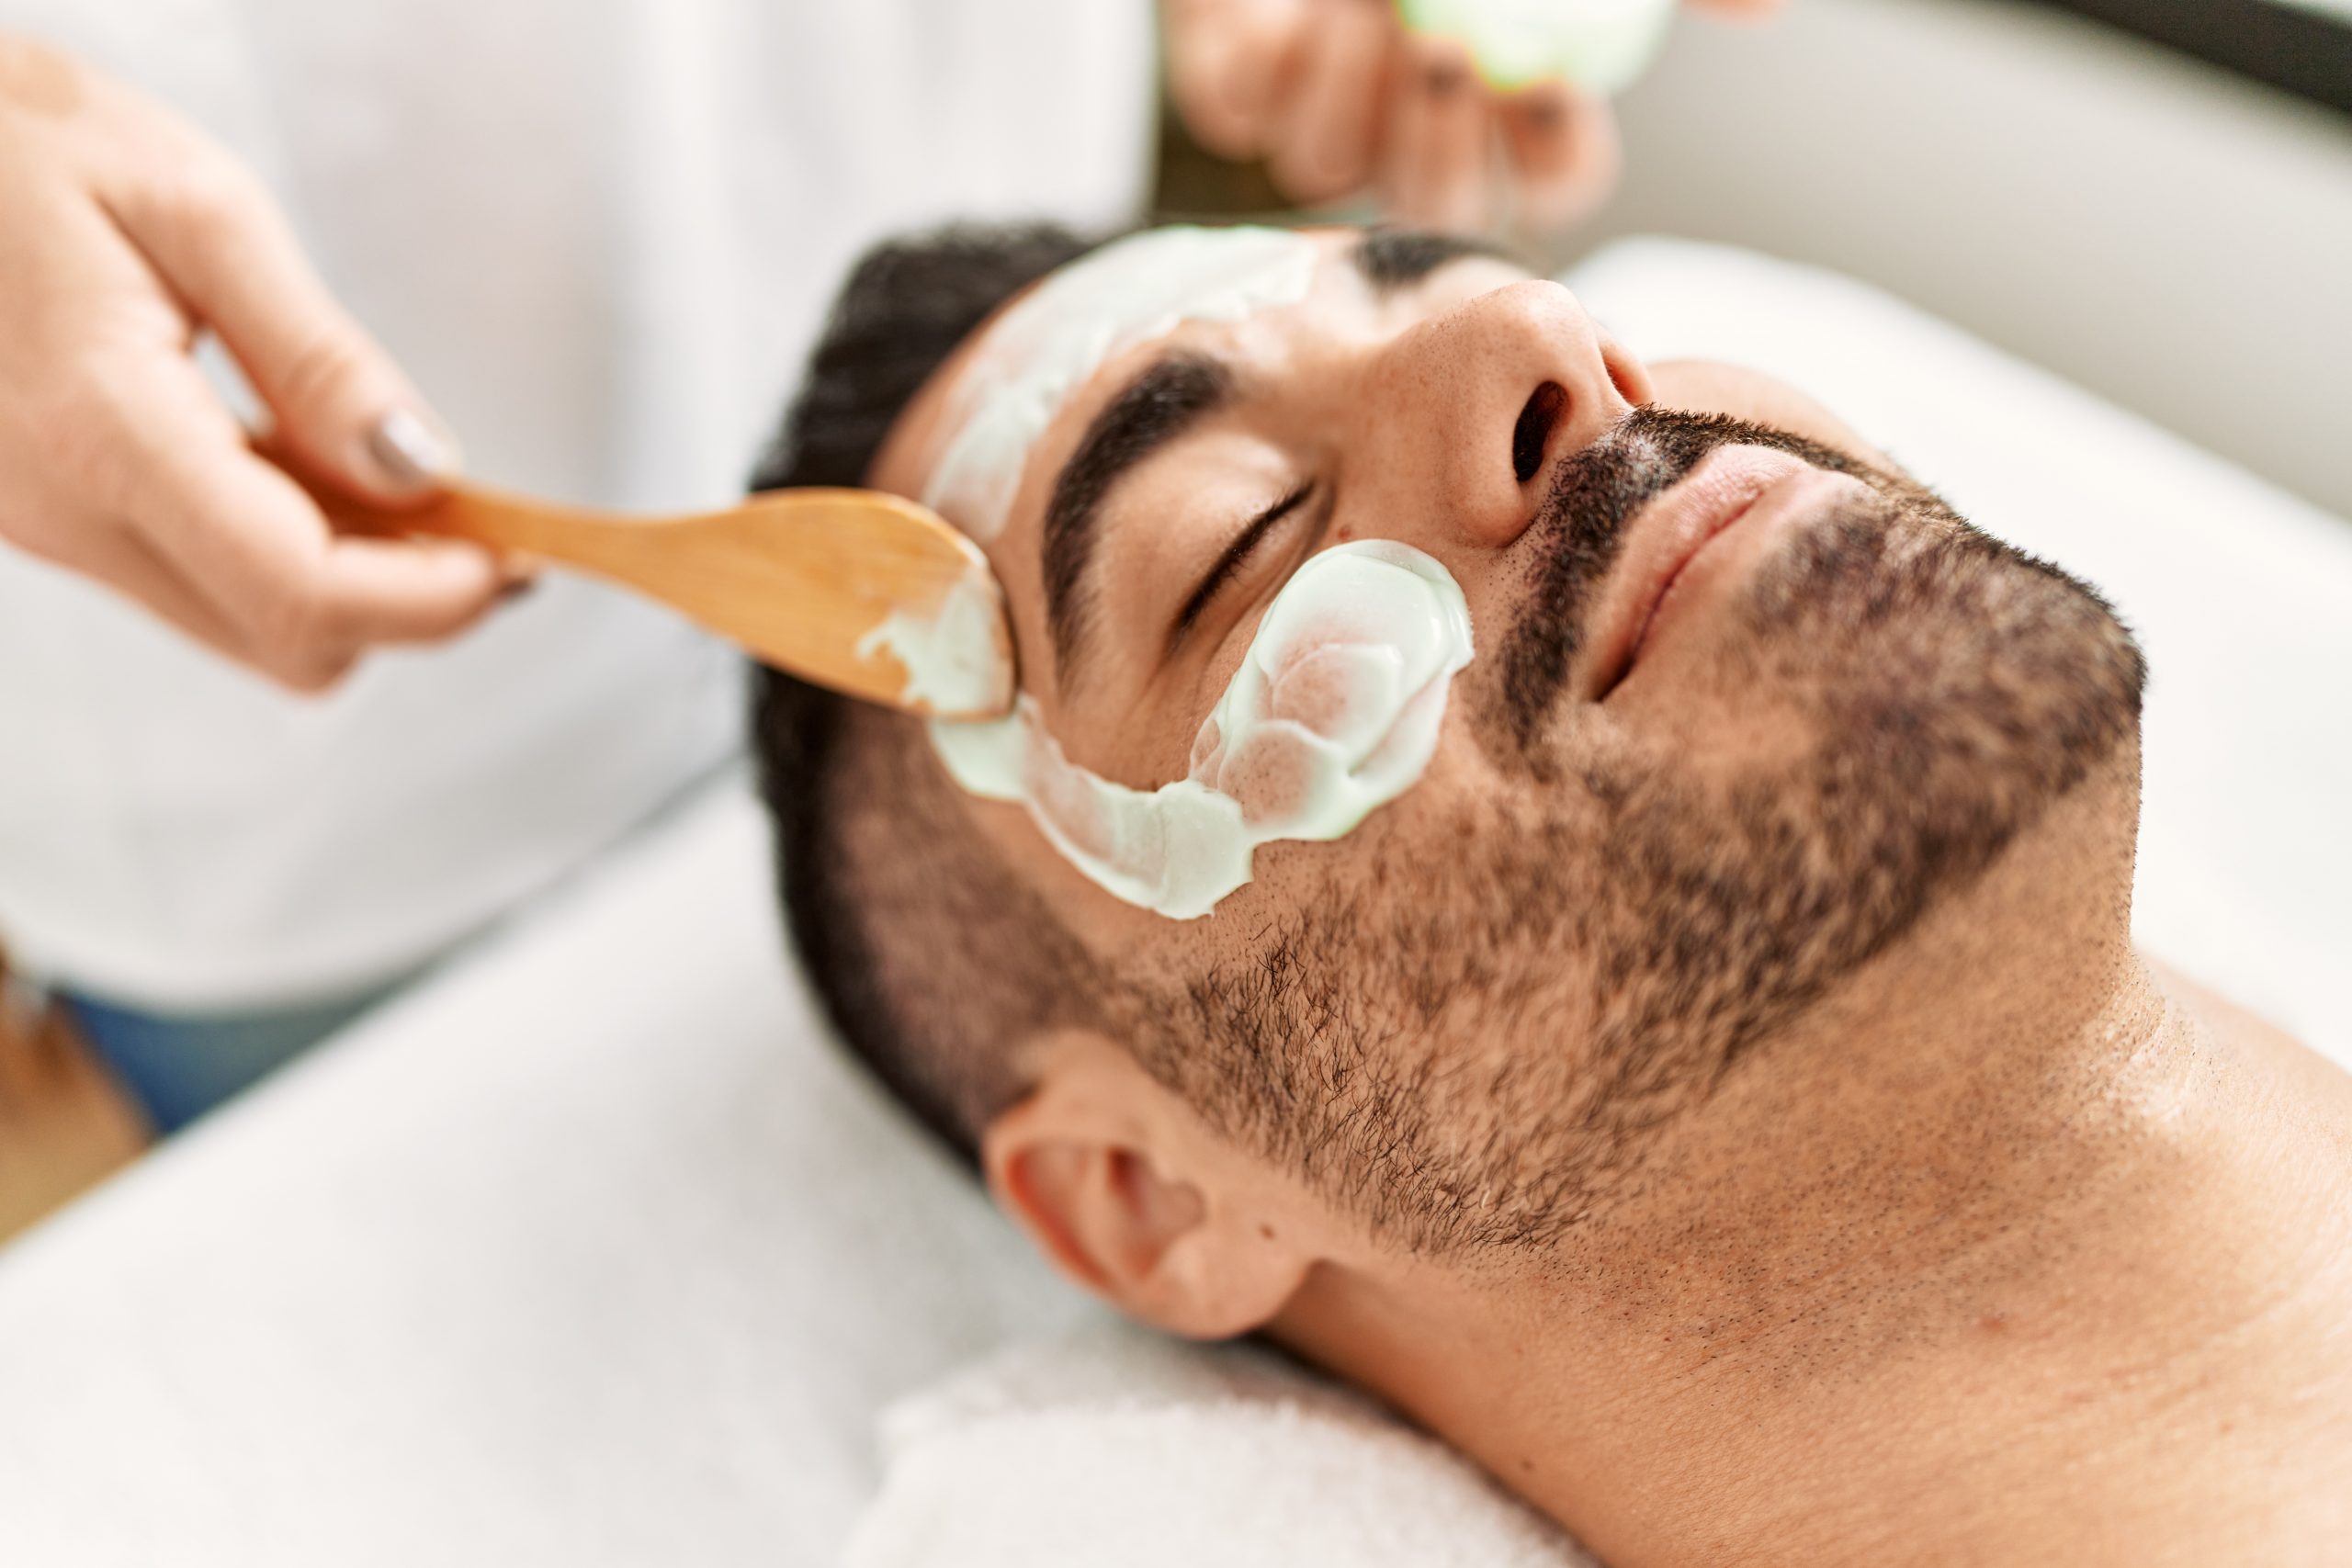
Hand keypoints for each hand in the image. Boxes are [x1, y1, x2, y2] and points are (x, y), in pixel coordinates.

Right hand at [0, 34, 506, 691]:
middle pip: (284, 641)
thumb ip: (318, 356)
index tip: (504, 555)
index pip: (302, 593)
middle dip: (399, 597)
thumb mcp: (197, 207)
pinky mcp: (52, 513)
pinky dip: (280, 544)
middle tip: (469, 516)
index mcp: (104, 431)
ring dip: (345, 573)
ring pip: (245, 623)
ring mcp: (52, 524)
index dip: (428, 598)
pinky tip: (305, 462)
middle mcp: (66, 510)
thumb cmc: (11, 139)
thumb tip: (421, 471)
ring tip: (384, 471)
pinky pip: (198, 575)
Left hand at [1165, 0, 1781, 233]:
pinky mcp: (1239, 88)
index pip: (1558, 180)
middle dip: (1443, 143)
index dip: (1558, 153)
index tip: (1553, 82)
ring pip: (1343, 173)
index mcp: (1509, 88)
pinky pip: (1260, 127)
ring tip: (1370, 0)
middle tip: (1445, 50)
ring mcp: (1328, 110)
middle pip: (1446, 206)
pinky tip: (1304, 8)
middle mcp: (1421, 120)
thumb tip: (1763, 12)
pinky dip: (1289, 69)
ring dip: (1362, 95)